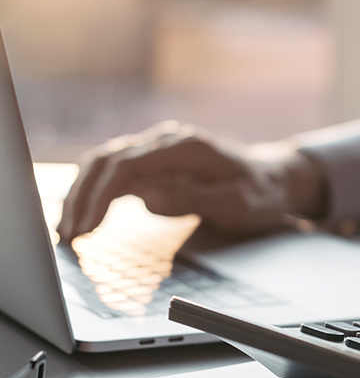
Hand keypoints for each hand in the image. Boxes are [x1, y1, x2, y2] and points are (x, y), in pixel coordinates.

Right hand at [57, 121, 327, 239]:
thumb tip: (146, 198)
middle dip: (81, 197)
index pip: (127, 165)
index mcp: (185, 148)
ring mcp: (159, 149)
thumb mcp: (237, 203)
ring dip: (82, 195)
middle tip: (68, 236)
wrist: (273, 179)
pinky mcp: (156, 162)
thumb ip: (193, 199)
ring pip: (105, 164)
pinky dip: (96, 193)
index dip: (100, 197)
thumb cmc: (260, 193)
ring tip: (68, 231)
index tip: (86, 228)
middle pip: (107, 161)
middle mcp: (167, 141)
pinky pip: (117, 173)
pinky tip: (85, 217)